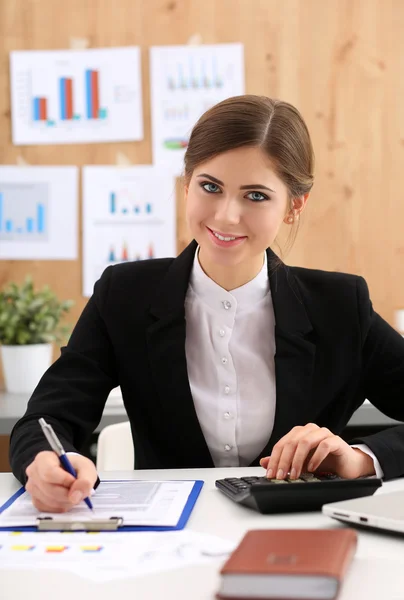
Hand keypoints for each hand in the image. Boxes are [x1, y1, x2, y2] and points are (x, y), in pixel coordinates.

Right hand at [25, 451, 97, 512]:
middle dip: (67, 493)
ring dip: (65, 501)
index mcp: (44, 458)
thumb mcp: (86, 468)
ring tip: (73, 494)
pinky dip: (60, 507)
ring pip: (48, 501)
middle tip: (78, 491)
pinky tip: (66, 499)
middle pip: (49, 489)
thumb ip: (85, 480)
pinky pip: (47, 509)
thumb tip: (76, 496)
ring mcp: (32, 487)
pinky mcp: (35, 500)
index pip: (49, 472)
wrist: (70, 474)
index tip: (74, 481)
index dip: (64, 480)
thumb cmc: (75, 468)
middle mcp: (34, 472)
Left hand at [259, 423, 375, 479]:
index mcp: (299, 433)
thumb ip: (284, 461)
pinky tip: (312, 469)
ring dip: (298, 460)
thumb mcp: (300, 464)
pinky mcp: (336, 440)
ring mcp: (323, 433)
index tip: (271, 474)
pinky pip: (324, 445)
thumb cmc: (324, 463)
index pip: (282, 444)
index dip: (275, 459)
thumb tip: (264, 462)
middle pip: (291, 442)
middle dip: (284, 461)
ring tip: (295, 474)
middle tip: (281, 476)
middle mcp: (310, 430)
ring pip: (305, 442)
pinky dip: (315, 458)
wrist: (347, 465)